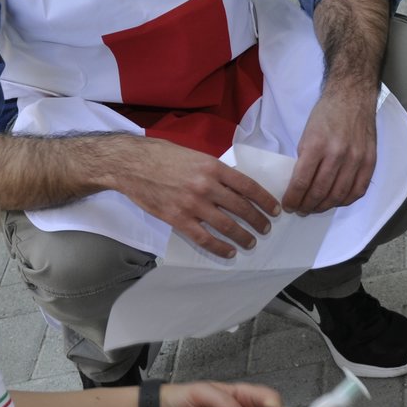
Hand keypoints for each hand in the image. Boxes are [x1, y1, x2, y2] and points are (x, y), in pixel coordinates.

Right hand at [111, 136, 279, 257]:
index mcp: (212, 166)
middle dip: (258, 220)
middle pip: (242, 208)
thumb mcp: (193, 155)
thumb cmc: (160, 155)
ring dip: (243, 236)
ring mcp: (192, 204)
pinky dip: (220, 248)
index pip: (247, 186)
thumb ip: (213, 170)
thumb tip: (231, 185)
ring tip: (251, 243)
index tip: (275, 209)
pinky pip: (204, 238)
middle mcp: (206, 186)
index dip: (264, 200)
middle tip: (266, 228)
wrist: (131, 164)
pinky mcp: (178, 219)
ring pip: (227, 226)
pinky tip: (229, 252)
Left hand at [284, 84, 376, 212]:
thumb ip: (305, 159)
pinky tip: (336, 201)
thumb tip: (300, 184)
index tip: (288, 205)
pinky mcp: (370, 161)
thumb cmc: (326, 114)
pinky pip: (358, 190)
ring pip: (339, 195)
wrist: (352, 97)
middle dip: (307, 205)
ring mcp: (356, 159)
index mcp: (317, 145)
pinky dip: (346, 200)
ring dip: (324, 206)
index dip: (293, 198)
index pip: (302, 181)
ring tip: (315, 208)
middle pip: (320, 192)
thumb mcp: (306, 134)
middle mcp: (337, 154)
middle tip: (301, 210)